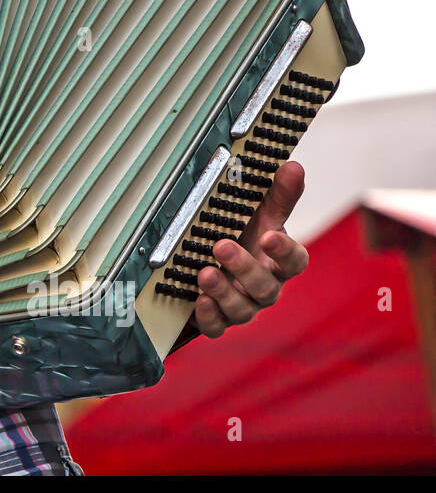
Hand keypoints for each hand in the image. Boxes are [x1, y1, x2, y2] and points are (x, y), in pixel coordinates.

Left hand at [192, 160, 309, 337]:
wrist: (211, 260)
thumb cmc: (243, 236)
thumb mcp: (259, 214)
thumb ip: (278, 195)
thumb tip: (293, 166)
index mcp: (278, 261)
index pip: (294, 261)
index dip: (285, 251)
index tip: (270, 236)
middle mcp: (264, 287)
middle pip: (265, 287)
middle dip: (244, 268)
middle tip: (222, 246)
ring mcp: (242, 305)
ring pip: (242, 309)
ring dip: (223, 292)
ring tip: (205, 273)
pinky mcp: (218, 319)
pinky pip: (217, 327)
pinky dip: (209, 317)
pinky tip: (198, 301)